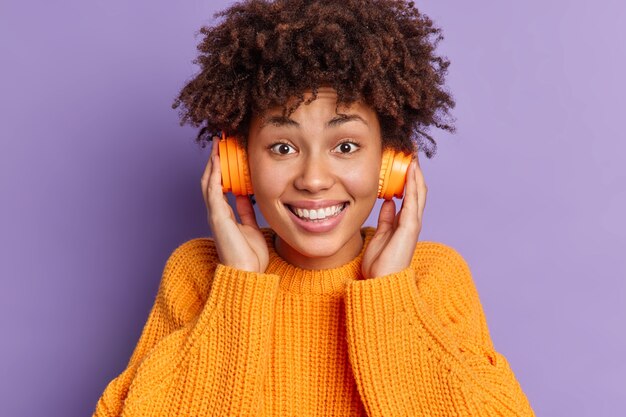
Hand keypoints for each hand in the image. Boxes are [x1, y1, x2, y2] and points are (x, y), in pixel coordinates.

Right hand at [201, 138, 268, 272]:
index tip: (226, 152)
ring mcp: (215, 214)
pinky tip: (217, 163)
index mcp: (224, 214)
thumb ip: (245, 211)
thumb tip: (245, 196)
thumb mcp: (251, 227)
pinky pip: (212, 192)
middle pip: (211, 180)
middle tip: (220, 142)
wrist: (246, 273)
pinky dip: (213, 176)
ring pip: (208, 182)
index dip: (221, 168)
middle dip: (215, 160)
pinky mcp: (217, 217)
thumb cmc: (249, 256)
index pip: (219, 185)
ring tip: (217, 145)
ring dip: (212, 163)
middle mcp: (217, 212)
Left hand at [361, 153, 426, 278]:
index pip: (409, 195)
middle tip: (411, 152)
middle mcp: (411, 221)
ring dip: (416, 174)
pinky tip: (411, 172)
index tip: (404, 161)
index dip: (408, 178)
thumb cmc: (380, 264)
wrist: (382, 282)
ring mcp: (412, 224)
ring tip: (413, 156)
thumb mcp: (380, 235)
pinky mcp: (409, 228)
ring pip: (418, 193)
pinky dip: (413, 186)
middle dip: (415, 171)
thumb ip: (386, 218)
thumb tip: (387, 202)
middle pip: (417, 191)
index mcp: (404, 223)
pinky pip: (412, 202)